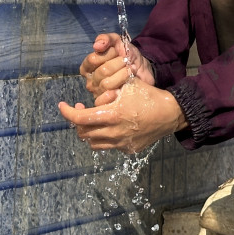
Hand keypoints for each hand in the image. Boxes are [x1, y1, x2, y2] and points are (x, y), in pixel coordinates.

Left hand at [57, 80, 186, 152]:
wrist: (171, 113)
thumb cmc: (149, 96)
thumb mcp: (128, 85)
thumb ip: (109, 88)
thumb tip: (95, 89)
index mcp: (112, 115)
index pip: (80, 118)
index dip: (67, 112)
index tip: (62, 105)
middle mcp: (114, 132)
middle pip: (83, 133)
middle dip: (77, 121)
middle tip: (80, 109)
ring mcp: (121, 143)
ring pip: (93, 143)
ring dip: (89, 132)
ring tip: (94, 120)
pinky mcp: (128, 149)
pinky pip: (109, 146)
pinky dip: (105, 137)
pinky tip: (112, 127)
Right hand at [80, 32, 156, 100]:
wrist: (143, 70)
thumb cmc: (127, 56)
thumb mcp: (118, 42)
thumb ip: (107, 39)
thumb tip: (97, 45)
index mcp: (88, 67)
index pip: (93, 59)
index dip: (108, 54)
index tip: (119, 52)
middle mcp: (91, 80)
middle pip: (102, 71)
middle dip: (119, 64)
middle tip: (128, 62)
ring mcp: (98, 93)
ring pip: (107, 84)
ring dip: (123, 74)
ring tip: (131, 71)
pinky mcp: (107, 102)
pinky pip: (105, 99)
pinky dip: (116, 91)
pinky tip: (125, 86)